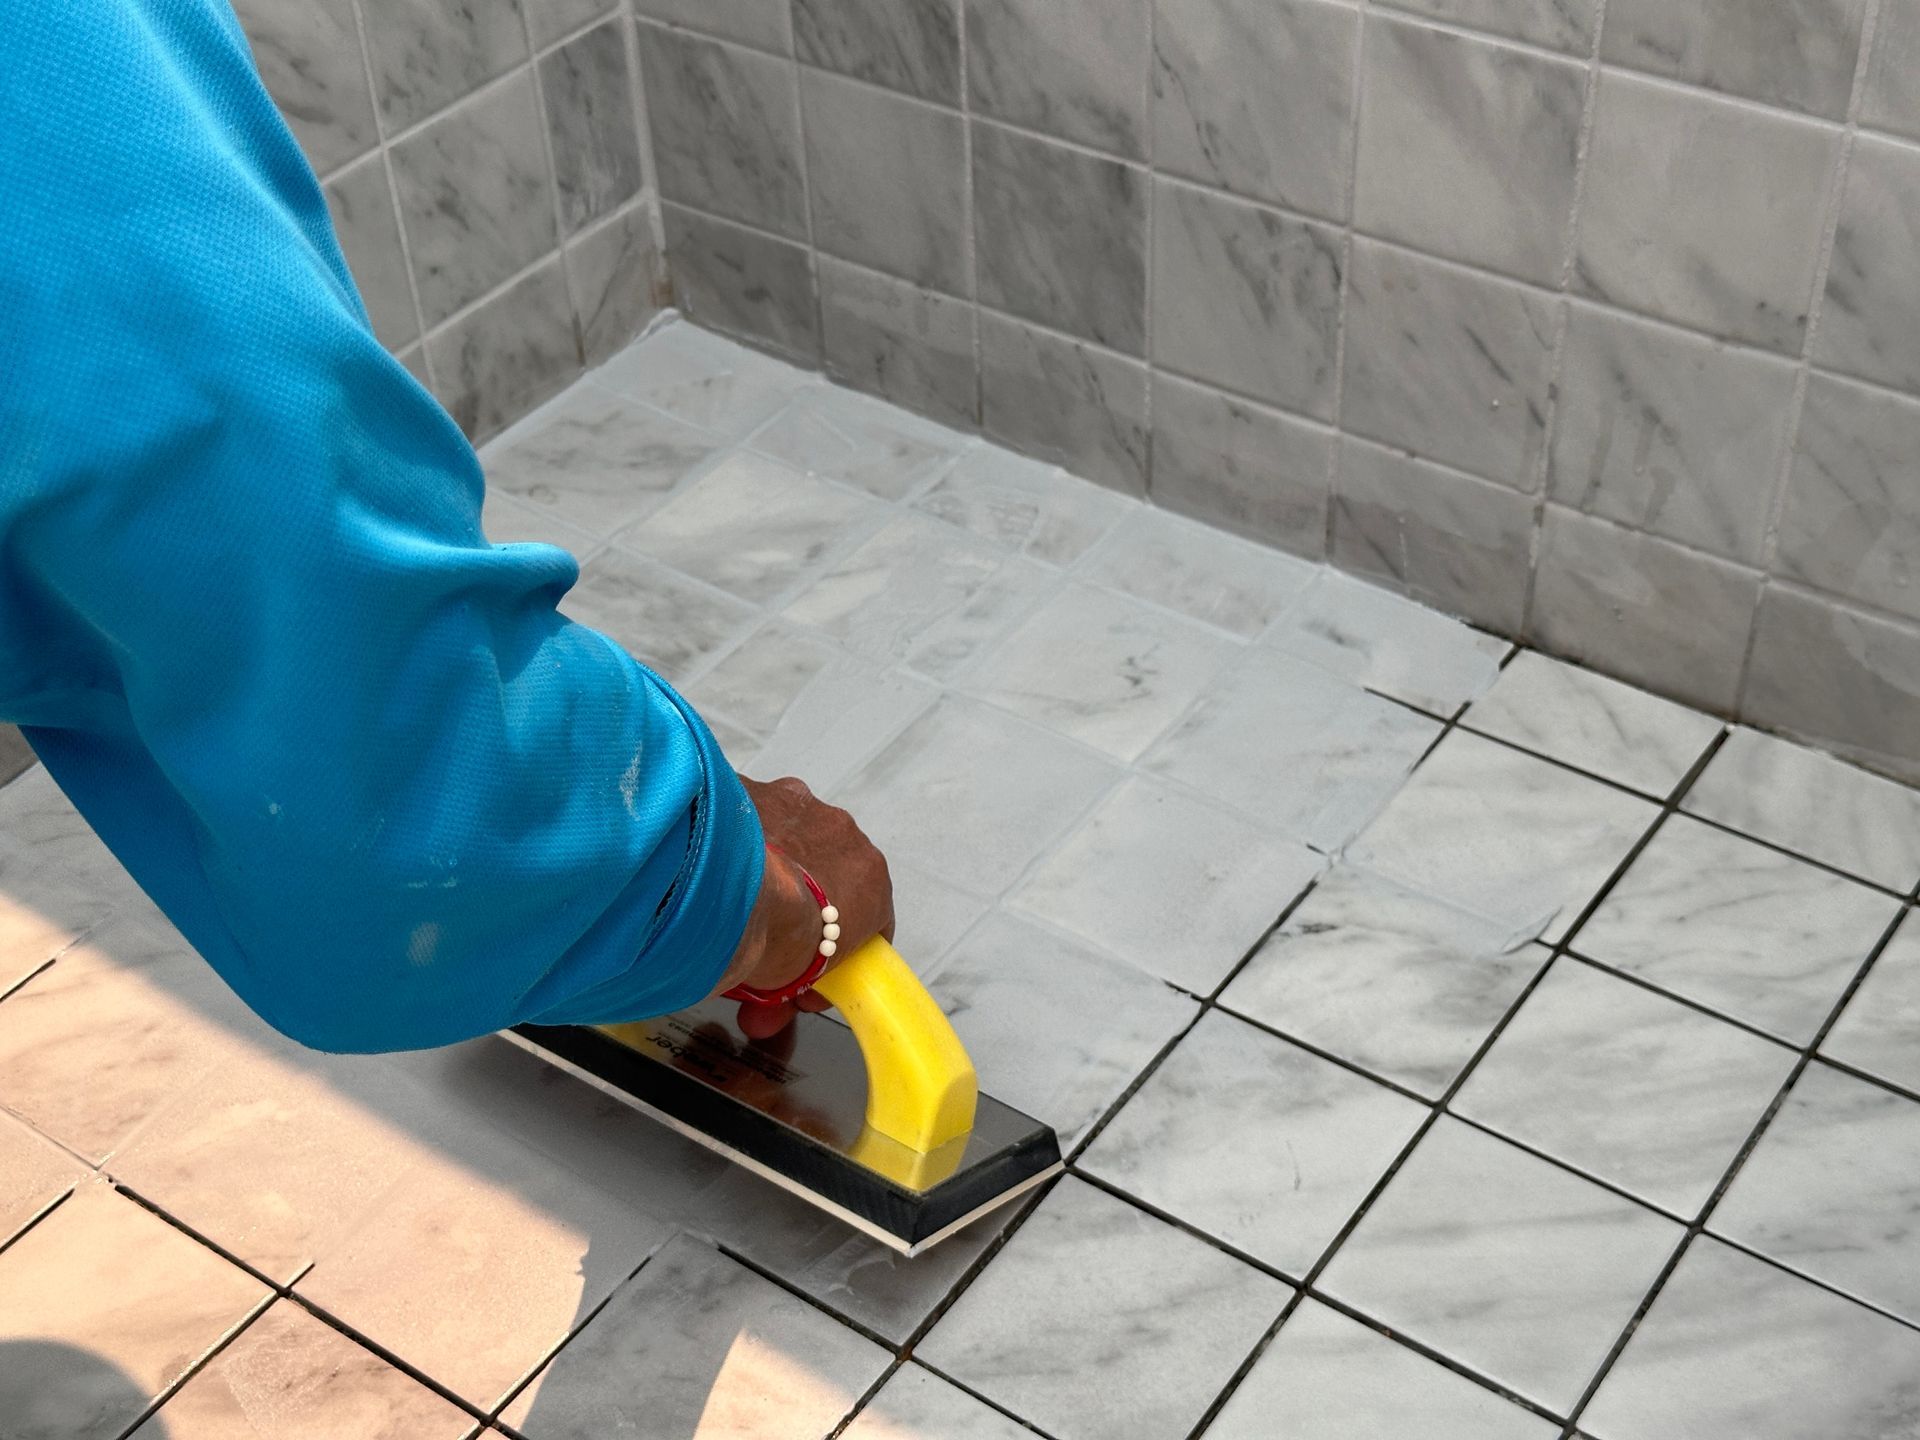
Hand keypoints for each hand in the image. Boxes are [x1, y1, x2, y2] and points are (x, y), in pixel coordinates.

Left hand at [715, 775, 893, 1038]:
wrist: (737, 893)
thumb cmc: (777, 937)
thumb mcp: (794, 984)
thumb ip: (787, 994)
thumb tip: (764, 1017)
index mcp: (871, 880)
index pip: (866, 912)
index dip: (835, 942)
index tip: (807, 965)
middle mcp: (843, 834)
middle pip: (823, 871)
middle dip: (797, 901)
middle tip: (761, 932)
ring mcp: (798, 804)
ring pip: (785, 835)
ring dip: (765, 862)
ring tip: (728, 898)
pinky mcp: (753, 786)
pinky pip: (743, 815)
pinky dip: (729, 839)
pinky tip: (704, 866)